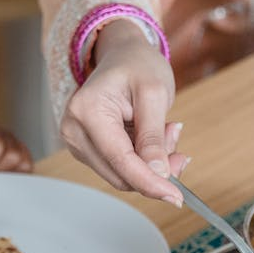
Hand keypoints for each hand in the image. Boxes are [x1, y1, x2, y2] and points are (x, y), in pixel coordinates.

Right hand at [60, 22, 188, 204]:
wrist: (123, 55)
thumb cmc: (137, 65)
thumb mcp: (154, 93)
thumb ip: (153, 136)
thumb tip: (157, 173)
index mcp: (87, 111)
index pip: (120, 160)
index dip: (150, 182)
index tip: (176, 197)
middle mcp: (74, 129)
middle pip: (120, 175)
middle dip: (155, 171)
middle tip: (179, 147)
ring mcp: (78, 142)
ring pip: (122, 176)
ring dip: (152, 164)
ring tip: (166, 130)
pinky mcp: (88, 149)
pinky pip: (121, 168)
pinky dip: (144, 160)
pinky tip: (153, 136)